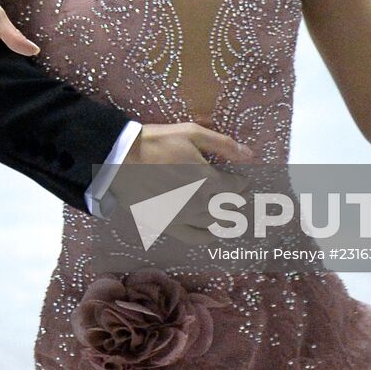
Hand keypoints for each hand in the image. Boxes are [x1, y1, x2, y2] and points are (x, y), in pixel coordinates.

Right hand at [106, 123, 254, 245]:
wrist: (120, 160)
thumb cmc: (156, 142)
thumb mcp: (191, 134)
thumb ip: (223, 144)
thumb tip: (250, 154)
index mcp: (208, 179)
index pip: (234, 187)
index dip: (241, 183)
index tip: (242, 180)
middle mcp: (200, 202)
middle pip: (226, 206)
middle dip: (234, 200)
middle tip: (237, 196)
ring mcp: (184, 216)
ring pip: (213, 222)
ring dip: (224, 217)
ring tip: (228, 213)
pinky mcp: (168, 224)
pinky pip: (194, 237)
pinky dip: (207, 237)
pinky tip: (212, 233)